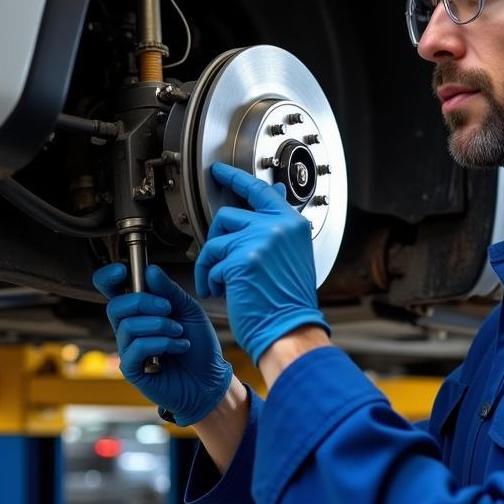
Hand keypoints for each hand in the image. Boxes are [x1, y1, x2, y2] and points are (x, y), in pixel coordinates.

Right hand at [92, 262, 232, 426]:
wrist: (209, 379)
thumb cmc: (199, 346)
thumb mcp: (189, 311)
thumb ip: (170, 291)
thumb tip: (150, 271)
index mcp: (140, 311)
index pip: (111, 291)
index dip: (108, 277)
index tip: (123, 270)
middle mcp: (130, 329)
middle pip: (116, 306)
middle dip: (143, 302)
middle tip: (169, 308)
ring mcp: (129, 349)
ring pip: (128, 326)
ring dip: (160, 325)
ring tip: (180, 333)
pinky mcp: (133, 369)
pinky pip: (137, 348)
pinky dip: (161, 343)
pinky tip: (179, 347)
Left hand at [195, 162, 329, 363]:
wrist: (291, 331)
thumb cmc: (290, 302)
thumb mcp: (291, 256)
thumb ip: (277, 229)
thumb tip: (270, 199)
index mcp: (292, 224)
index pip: (258, 190)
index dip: (235, 178)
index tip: (221, 172)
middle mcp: (277, 227)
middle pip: (228, 215)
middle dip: (216, 240)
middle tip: (219, 261)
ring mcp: (260, 241)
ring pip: (215, 241)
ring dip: (211, 264)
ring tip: (220, 283)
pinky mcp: (242, 260)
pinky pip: (212, 263)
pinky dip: (211, 280)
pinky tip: (224, 292)